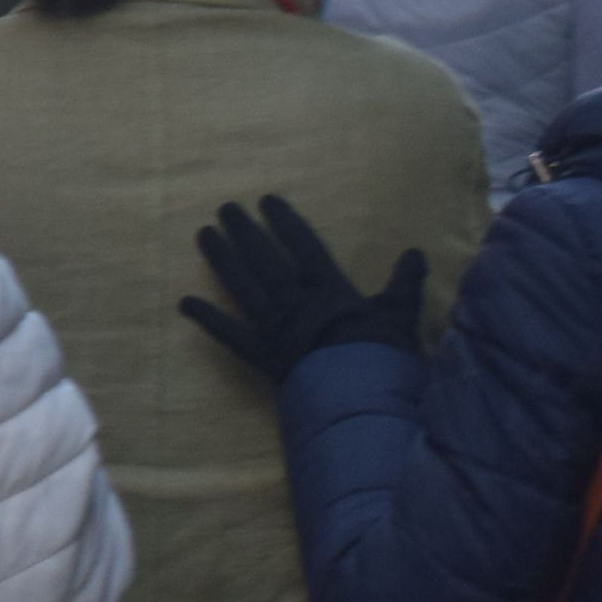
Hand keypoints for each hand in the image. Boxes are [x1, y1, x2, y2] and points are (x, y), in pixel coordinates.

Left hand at [180, 194, 426, 383]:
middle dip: (245, 232)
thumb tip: (416, 253)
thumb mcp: (401, 316)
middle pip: (265, 261)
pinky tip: (185, 302)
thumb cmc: (384, 359)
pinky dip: (209, 320)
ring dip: (222, 260)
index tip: (266, 200)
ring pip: (243, 288)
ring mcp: (276, 330)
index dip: (286, 223)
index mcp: (330, 292)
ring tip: (204, 234)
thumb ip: (405, 284)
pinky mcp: (263, 358)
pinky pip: (231, 337)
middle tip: (225, 208)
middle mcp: (296, 304)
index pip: (304, 248)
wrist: (364, 401)